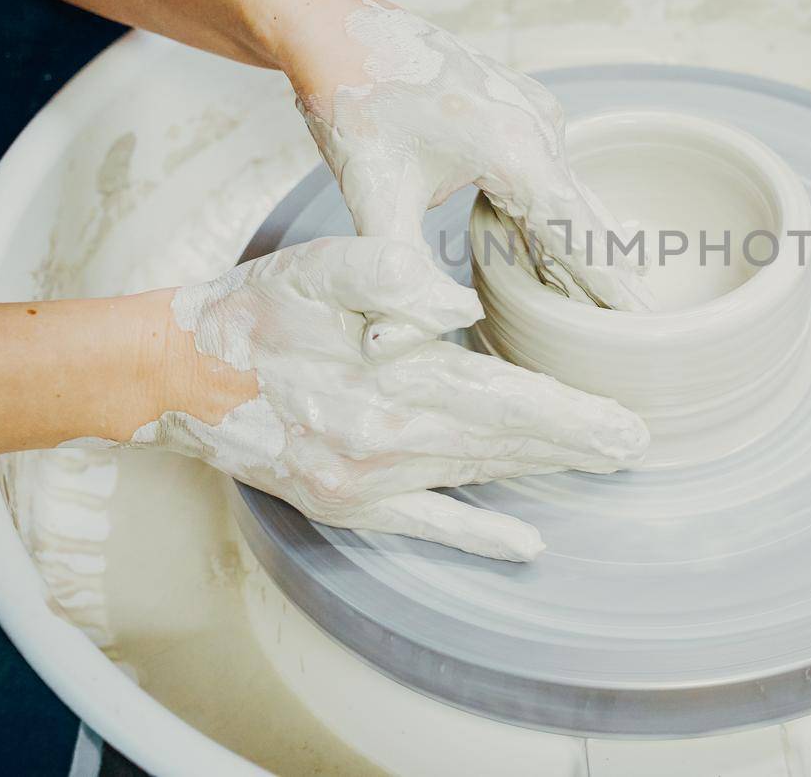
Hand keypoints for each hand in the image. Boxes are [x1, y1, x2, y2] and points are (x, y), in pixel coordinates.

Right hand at [142, 236, 648, 560]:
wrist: (174, 373)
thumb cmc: (252, 311)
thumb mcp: (314, 267)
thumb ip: (387, 273)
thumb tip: (458, 306)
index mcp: (386, 382)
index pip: (503, 400)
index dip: (569, 413)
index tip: (625, 421)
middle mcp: (384, 442)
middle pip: (503, 444)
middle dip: (575, 445)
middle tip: (637, 446)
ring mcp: (365, 482)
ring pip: (475, 477)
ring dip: (540, 473)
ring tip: (599, 466)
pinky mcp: (345, 502)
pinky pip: (426, 523)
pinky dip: (477, 531)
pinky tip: (523, 542)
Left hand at [286, 0, 652, 311]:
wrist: (335, 26)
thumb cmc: (353, 101)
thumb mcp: (371, 195)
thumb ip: (398, 272)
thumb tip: (400, 337)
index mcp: (513, 147)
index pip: (579, 233)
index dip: (611, 285)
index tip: (644, 323)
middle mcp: (538, 125)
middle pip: (585, 216)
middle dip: (608, 276)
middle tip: (636, 330)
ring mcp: (534, 112)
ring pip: (567, 194)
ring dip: (576, 248)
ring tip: (596, 306)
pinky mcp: (521, 108)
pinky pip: (550, 171)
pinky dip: (552, 215)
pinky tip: (549, 253)